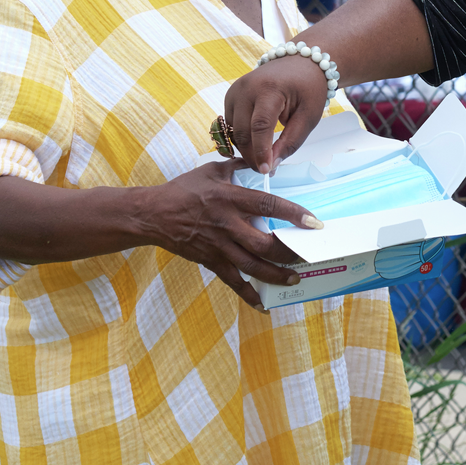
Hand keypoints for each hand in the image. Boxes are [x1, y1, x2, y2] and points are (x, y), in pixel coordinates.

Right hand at [140, 158, 320, 309]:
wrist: (152, 215)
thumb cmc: (183, 190)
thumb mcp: (211, 170)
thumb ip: (238, 166)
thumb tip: (261, 160)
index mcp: (230, 199)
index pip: (267, 205)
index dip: (292, 214)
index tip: (313, 222)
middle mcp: (227, 224)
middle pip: (264, 244)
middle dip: (289, 253)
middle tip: (308, 255)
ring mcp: (219, 246)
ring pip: (252, 266)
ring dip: (276, 274)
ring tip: (295, 278)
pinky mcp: (210, 261)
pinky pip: (232, 281)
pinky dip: (248, 294)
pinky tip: (263, 304)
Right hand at [225, 55, 328, 173]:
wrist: (300, 62)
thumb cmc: (308, 88)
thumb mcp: (309, 116)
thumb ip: (290, 141)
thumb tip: (272, 164)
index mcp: (269, 88)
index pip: (260, 126)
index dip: (261, 151)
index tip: (265, 170)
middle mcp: (246, 87)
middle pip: (242, 132)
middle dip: (252, 155)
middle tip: (266, 169)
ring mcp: (235, 90)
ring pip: (234, 131)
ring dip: (246, 149)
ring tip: (264, 158)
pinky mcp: (231, 95)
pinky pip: (231, 124)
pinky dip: (242, 137)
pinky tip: (256, 143)